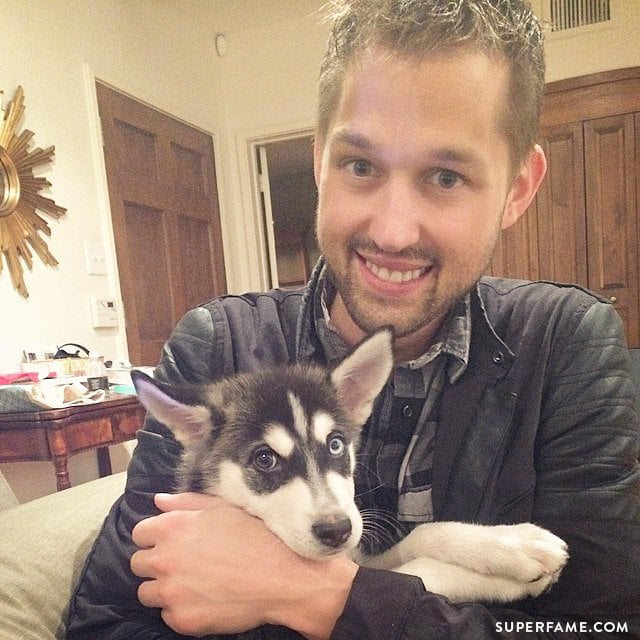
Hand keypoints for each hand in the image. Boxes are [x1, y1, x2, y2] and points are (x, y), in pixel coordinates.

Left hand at [131, 492, 357, 638]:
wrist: (280, 576)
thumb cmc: (255, 536)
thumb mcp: (222, 508)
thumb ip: (186, 503)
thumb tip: (159, 502)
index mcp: (173, 528)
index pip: (140, 533)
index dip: (154, 536)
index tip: (169, 541)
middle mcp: (165, 559)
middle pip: (138, 563)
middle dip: (155, 562)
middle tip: (181, 563)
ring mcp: (171, 592)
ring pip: (148, 592)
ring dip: (163, 587)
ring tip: (191, 583)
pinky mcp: (182, 619)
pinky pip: (168, 614)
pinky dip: (181, 608)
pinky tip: (204, 598)